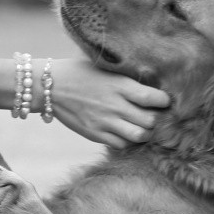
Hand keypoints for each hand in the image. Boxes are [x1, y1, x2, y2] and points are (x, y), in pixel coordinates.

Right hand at [42, 56, 168, 147]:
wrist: (49, 86)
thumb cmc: (80, 72)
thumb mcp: (106, 69)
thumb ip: (127, 79)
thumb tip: (152, 85)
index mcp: (120, 85)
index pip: (155, 98)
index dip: (164, 101)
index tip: (163, 100)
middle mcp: (115, 105)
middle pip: (151, 121)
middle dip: (157, 119)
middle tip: (155, 115)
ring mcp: (105, 122)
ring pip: (139, 136)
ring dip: (145, 133)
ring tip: (142, 126)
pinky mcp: (95, 134)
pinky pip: (121, 144)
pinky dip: (128, 140)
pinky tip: (126, 132)